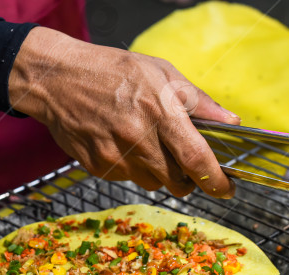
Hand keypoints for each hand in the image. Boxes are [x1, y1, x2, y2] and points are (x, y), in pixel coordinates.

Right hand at [8, 27, 239, 197]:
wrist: (56, 79)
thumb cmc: (113, 71)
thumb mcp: (161, 72)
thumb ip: (198, 101)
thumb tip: (231, 121)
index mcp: (160, 111)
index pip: (196, 159)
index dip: (216, 181)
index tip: (227, 189)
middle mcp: (138, 138)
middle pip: (177, 182)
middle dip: (188, 179)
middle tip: (185, 164)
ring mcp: (116, 156)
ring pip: (153, 183)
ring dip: (159, 172)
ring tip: (147, 143)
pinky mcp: (98, 168)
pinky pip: (128, 179)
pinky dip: (133, 167)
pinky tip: (123, 143)